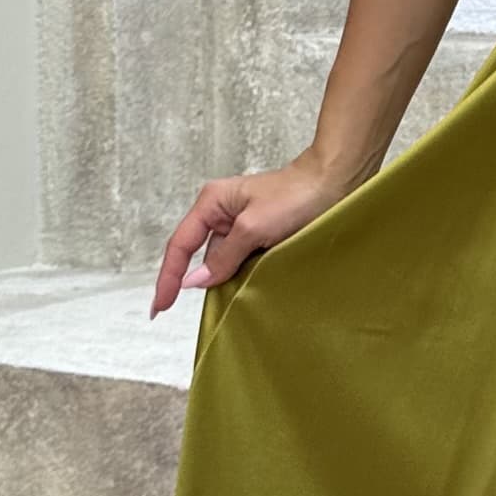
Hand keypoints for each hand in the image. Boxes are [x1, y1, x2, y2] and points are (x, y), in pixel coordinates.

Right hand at [149, 153, 359, 314]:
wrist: (335, 183)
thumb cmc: (296, 196)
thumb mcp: (254, 228)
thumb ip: (223, 256)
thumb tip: (193, 281)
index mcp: (211, 203)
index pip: (179, 246)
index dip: (168, 278)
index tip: (160, 307)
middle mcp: (221, 212)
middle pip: (200, 255)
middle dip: (199, 282)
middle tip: (204, 312)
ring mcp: (240, 224)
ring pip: (223, 261)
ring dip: (227, 280)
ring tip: (233, 302)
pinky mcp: (259, 234)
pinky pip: (242, 260)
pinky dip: (244, 274)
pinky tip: (249, 289)